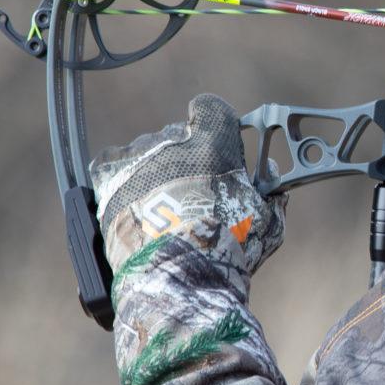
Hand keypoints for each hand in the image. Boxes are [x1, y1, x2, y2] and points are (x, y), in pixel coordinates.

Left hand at [89, 94, 285, 281]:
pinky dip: (124, 180)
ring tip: (162, 210)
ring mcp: (137, 158)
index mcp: (213, 142)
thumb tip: (275, 180)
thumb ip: (271, 194)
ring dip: (155, 172)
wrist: (174, 276)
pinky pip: (114, 166)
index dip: (214, 123)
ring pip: (146, 152)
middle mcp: (172, 141)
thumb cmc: (227, 250)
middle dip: (186, 157)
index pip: (211, 108)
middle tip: (194, 192)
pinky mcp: (109, 178)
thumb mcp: (266, 222)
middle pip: (177, 135)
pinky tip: (136, 204)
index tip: (218, 139)